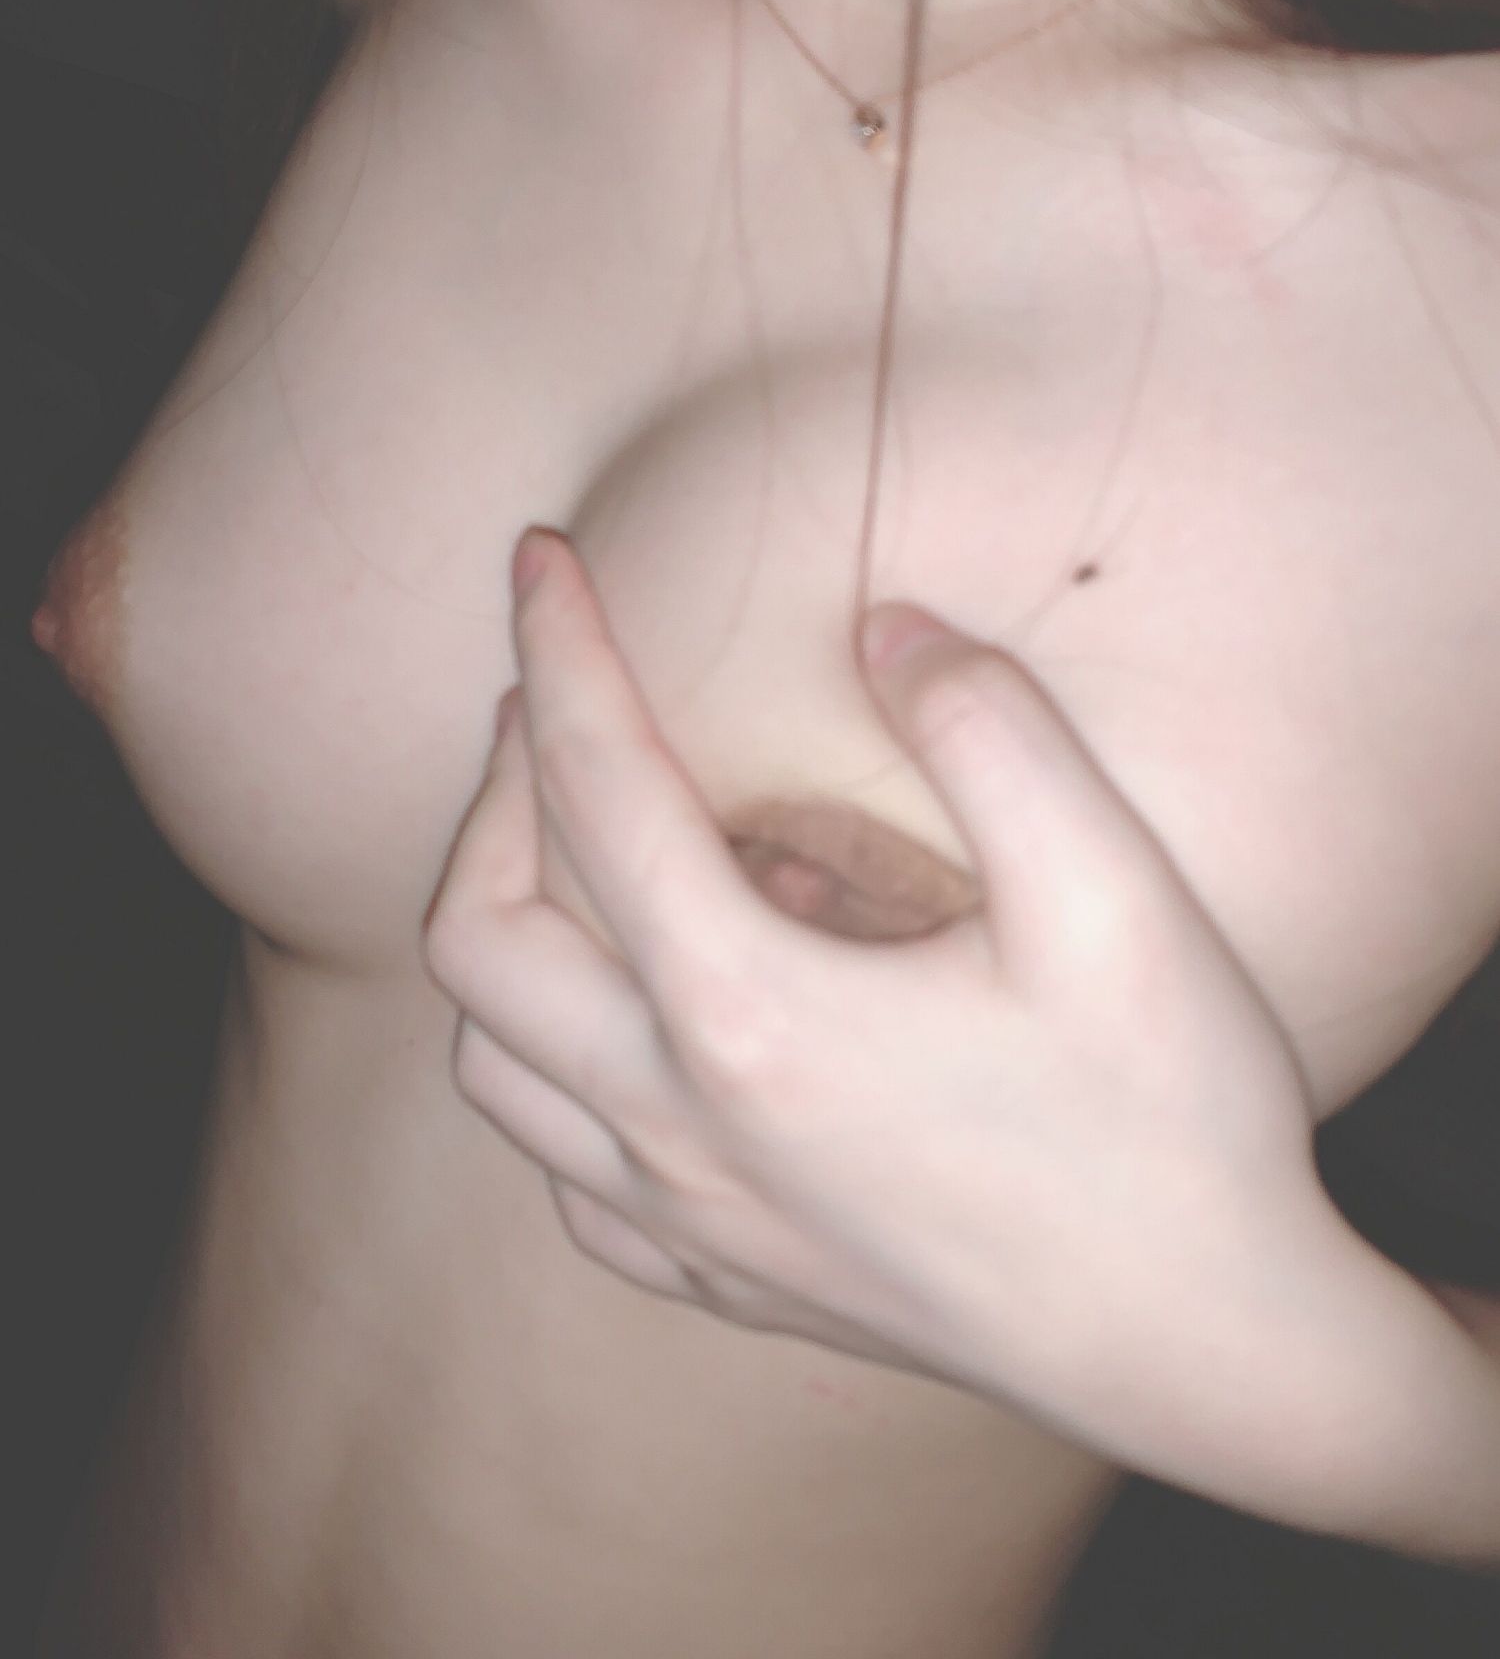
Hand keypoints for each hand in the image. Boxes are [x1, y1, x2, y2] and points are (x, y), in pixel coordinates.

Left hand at [423, 528, 1340, 1485]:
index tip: (536, 556)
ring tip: (602, 859)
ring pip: (496, 1069)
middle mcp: (682, 1127)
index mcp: (753, 1014)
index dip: (558, 649)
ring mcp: (690, 1222)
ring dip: (511, 939)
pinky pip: (569, 1178)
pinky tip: (657, 1030)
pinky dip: (564, 1077)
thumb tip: (884, 623)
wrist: (1211, 1353)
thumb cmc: (1171, 1121)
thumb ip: (990, 730)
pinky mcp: (725, 1283)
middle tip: (559, 713)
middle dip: (494, 798)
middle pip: (482, 938)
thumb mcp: (1114, 897)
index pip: (595, 789)